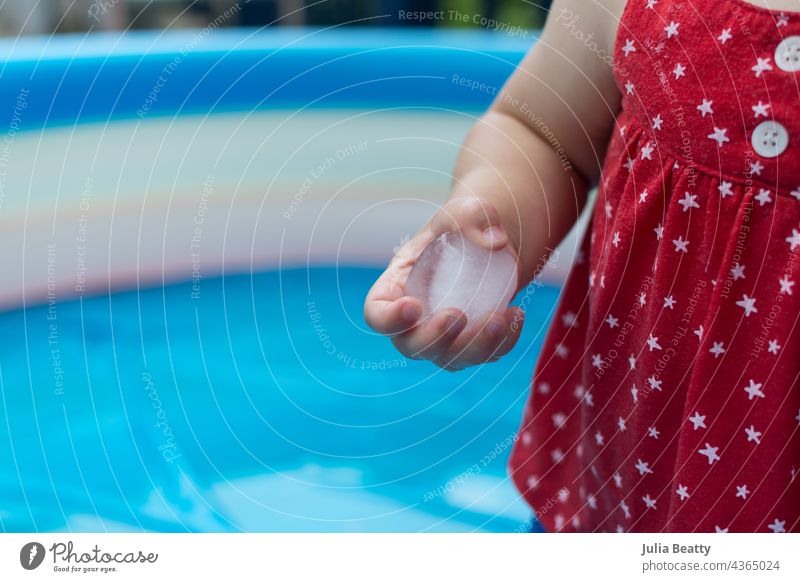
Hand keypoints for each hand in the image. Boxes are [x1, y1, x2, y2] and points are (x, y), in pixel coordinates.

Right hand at [364, 197, 523, 370]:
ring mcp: (444, 336)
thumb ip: (473, 217)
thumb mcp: (465, 211)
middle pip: (411, 346)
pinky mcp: (472, 343)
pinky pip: (484, 356)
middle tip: (459, 315)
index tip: (413, 307)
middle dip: (434, 339)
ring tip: (500, 320)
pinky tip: (515, 315)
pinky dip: (501, 343)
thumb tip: (496, 242)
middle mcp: (415, 319)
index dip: (388, 319)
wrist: (492, 245)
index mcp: (397, 286)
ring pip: (449, 359)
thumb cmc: (465, 226)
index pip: (377, 314)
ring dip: (475, 347)